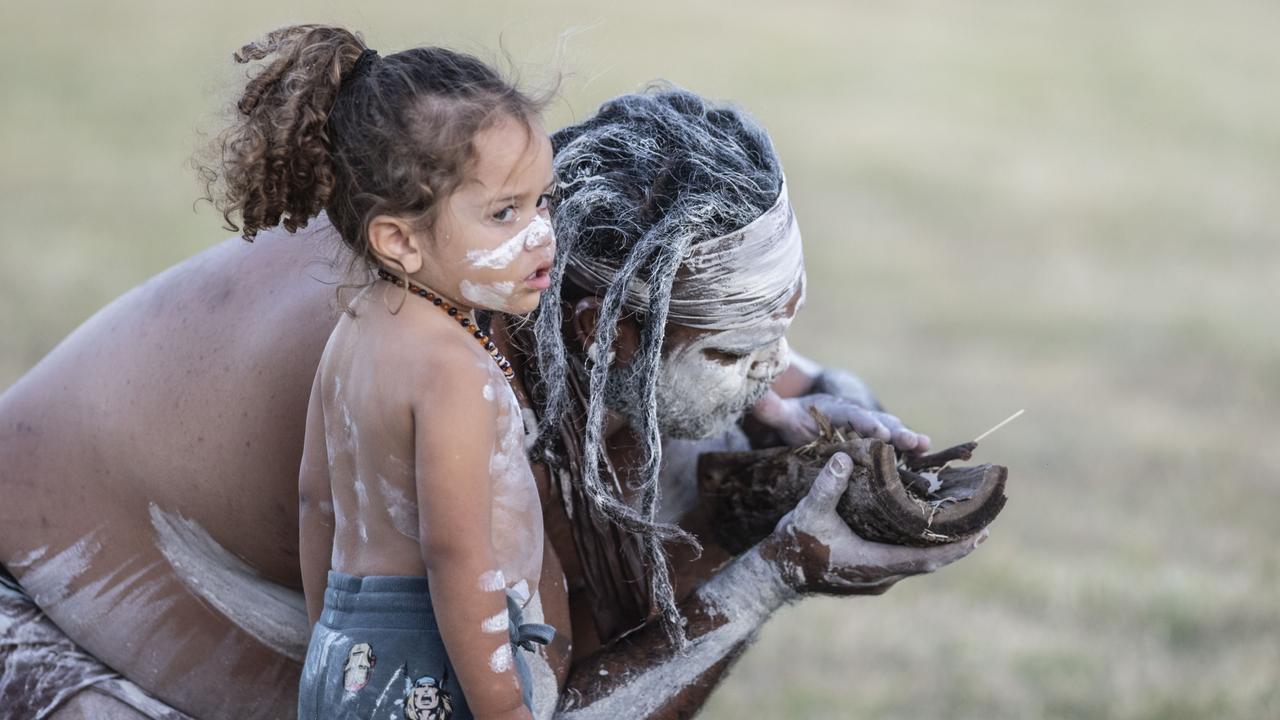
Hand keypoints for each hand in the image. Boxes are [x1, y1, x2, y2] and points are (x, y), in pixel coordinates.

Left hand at [752, 390, 931, 453]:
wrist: (808, 417)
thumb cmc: (796, 418)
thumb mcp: (783, 416)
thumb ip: (771, 409)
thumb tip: (755, 397)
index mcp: (836, 409)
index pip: (851, 415)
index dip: (865, 422)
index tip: (878, 431)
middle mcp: (857, 417)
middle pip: (878, 423)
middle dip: (895, 432)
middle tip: (912, 441)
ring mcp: (870, 429)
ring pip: (892, 433)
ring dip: (908, 439)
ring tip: (925, 447)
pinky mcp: (876, 443)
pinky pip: (896, 447)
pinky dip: (910, 452)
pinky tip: (926, 460)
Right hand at [766, 452, 985, 595]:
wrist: (775, 572)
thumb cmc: (794, 544)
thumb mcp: (809, 512)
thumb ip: (827, 486)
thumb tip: (843, 457)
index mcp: (873, 563)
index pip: (926, 558)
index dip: (955, 547)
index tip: (981, 534)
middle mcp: (881, 575)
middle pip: (931, 562)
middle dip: (958, 544)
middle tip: (985, 524)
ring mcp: (876, 577)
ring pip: (919, 562)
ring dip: (942, 545)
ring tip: (965, 525)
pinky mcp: (870, 573)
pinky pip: (906, 560)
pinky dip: (923, 546)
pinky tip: (929, 530)